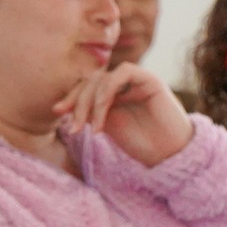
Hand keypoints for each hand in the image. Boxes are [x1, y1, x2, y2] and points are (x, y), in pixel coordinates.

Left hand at [52, 63, 192, 167]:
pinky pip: (123, 72)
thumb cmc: (142, 144)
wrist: (169, 153)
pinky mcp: (149, 78)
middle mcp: (123, 84)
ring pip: (104, 77)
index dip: (71, 96)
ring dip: (93, 101)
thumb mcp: (108, 127)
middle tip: (76, 126)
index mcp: (113, 93)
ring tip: (94, 127)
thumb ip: (89, 112)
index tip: (58, 112)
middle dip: (78, 102)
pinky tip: (104, 111)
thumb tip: (60, 106)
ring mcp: (136, 80)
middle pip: (91, 81)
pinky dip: (108, 90)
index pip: (86, 86)